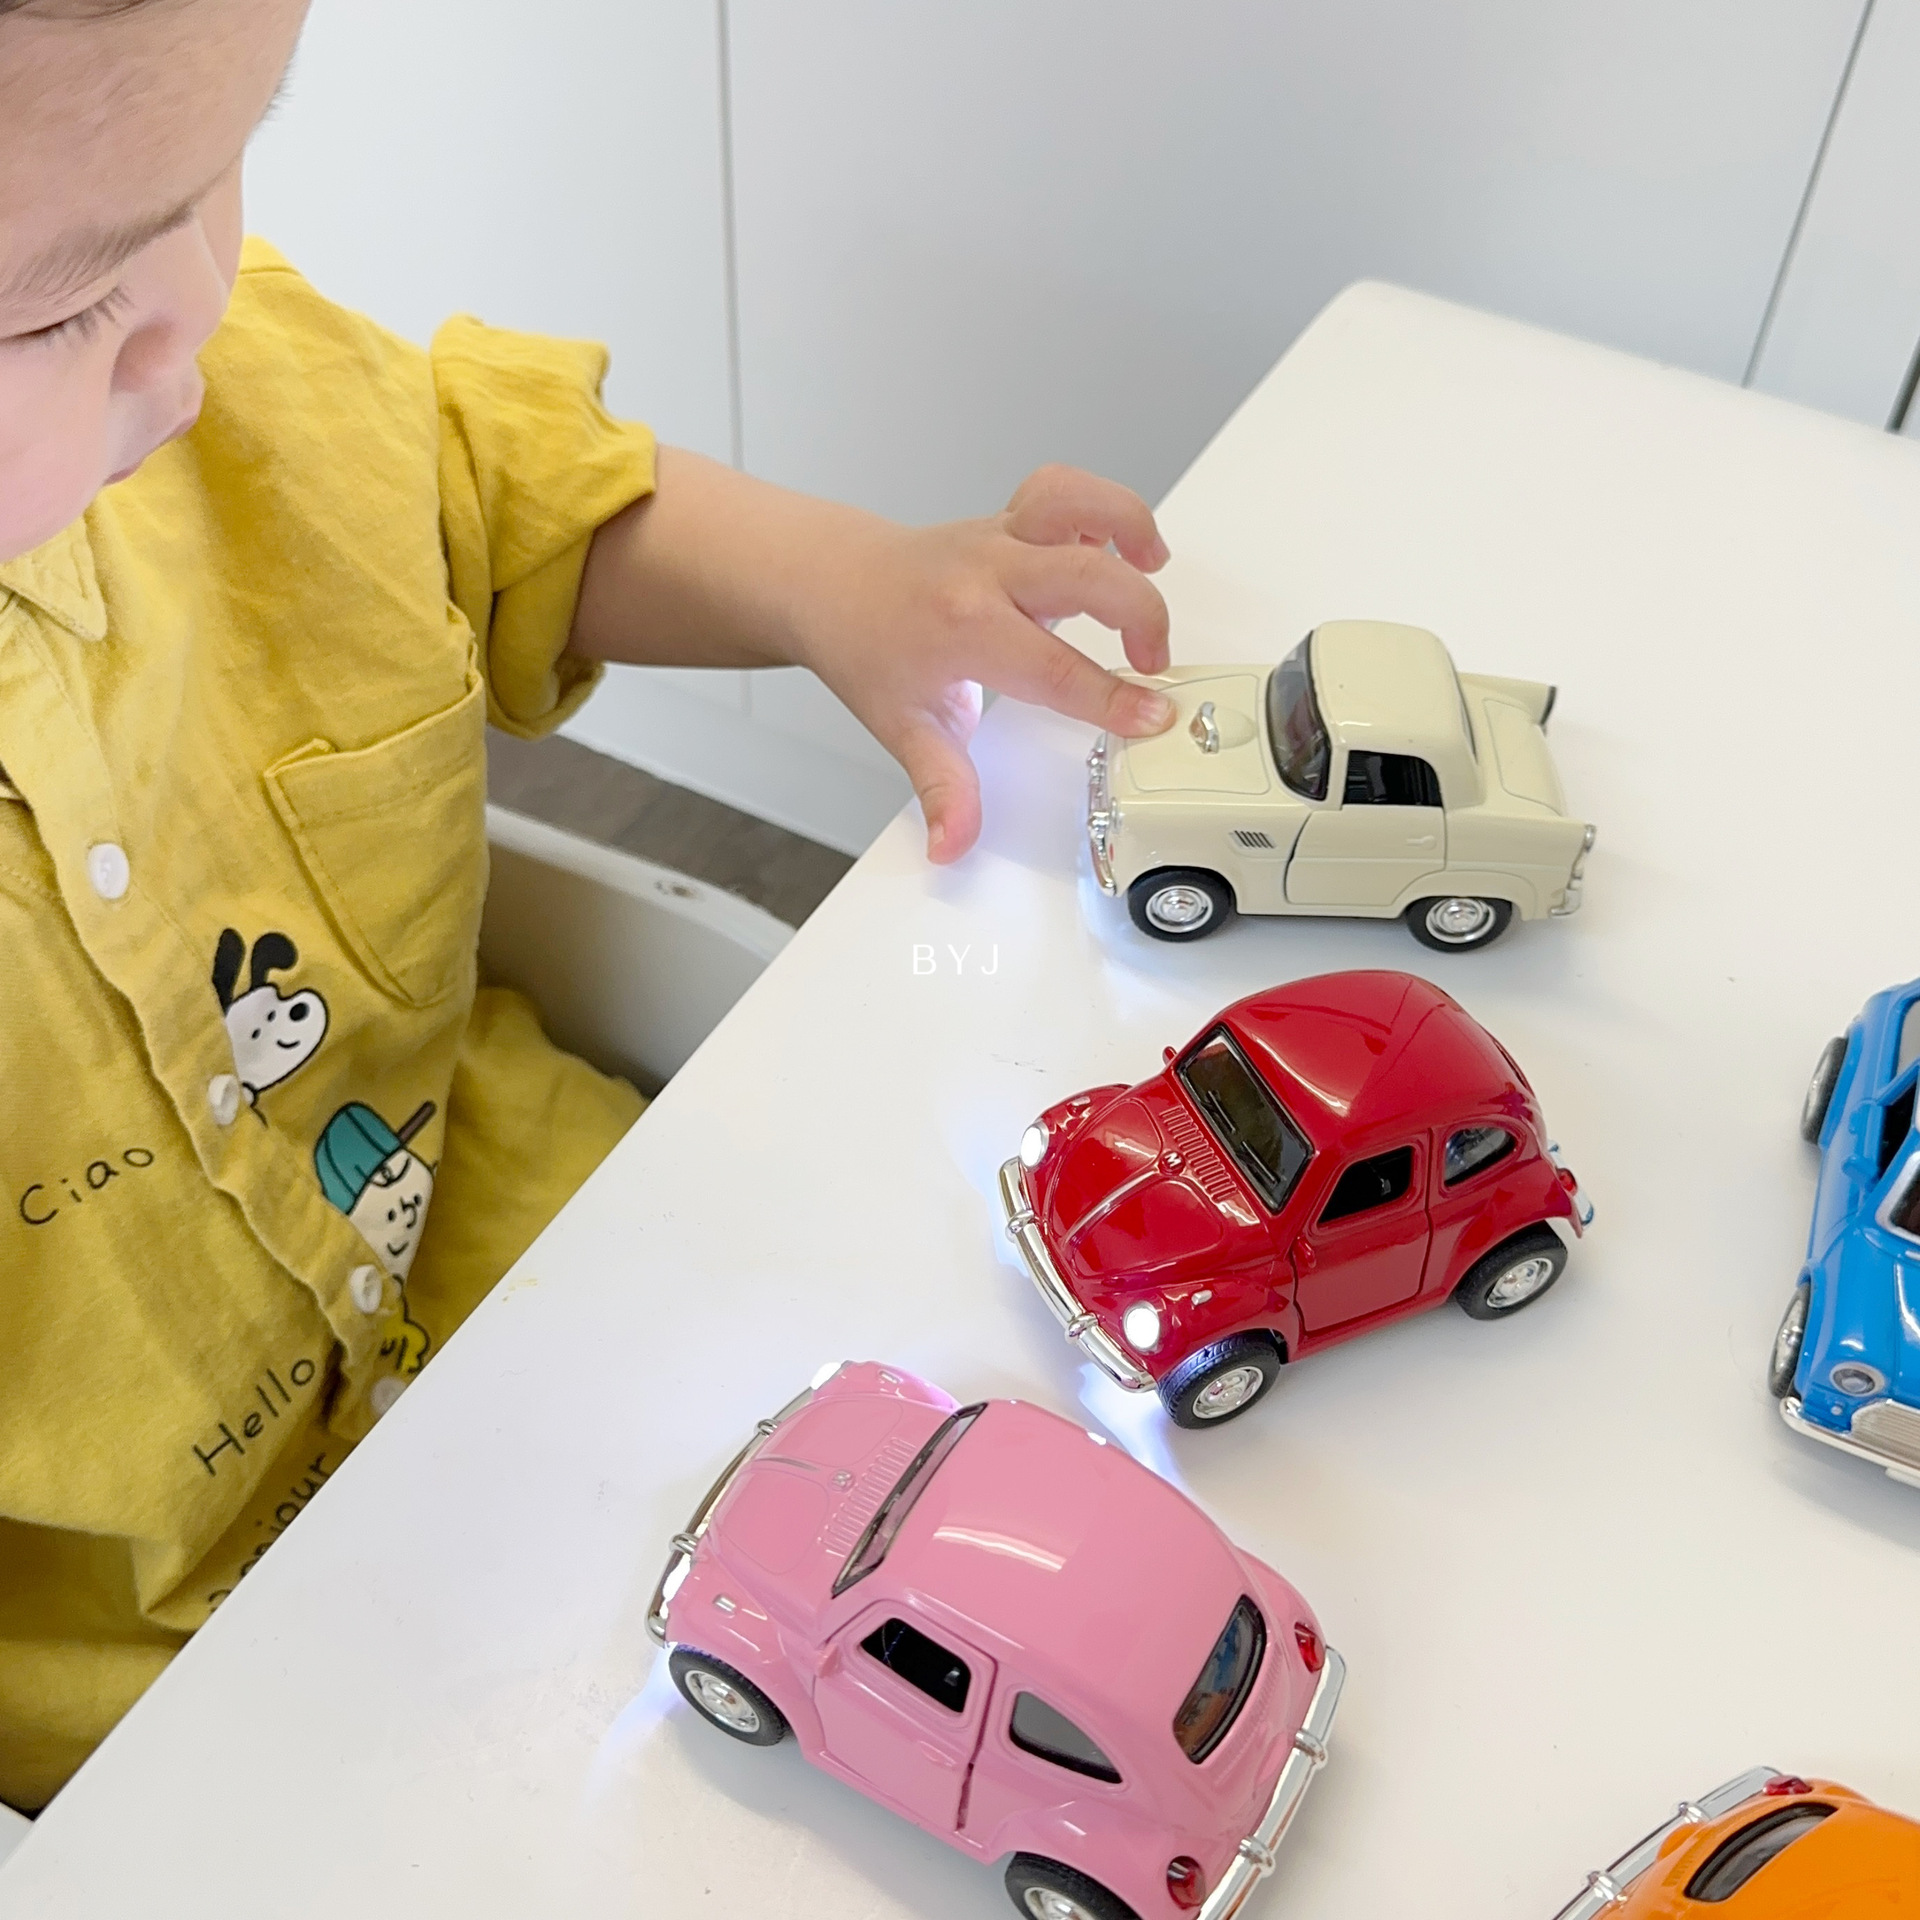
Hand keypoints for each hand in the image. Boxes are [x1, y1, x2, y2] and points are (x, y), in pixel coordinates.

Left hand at [793, 464, 1175, 862]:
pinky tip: (1125, 549)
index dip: (1112, 698)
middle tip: (1153, 666)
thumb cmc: (868, 648)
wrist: (830, 583)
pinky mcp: (1011, 520)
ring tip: (1153, 570)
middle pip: (1087, 576)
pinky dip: (1104, 510)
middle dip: (1142, 618)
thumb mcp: (905, 729)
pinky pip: (1066, 494)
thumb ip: (943, 789)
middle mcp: (988, 574)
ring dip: (1129, 529)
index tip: (1153, 719)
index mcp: (966, 630)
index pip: (1057, 669)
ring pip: (1077, 504)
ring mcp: (1001, 538)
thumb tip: (952, 844)